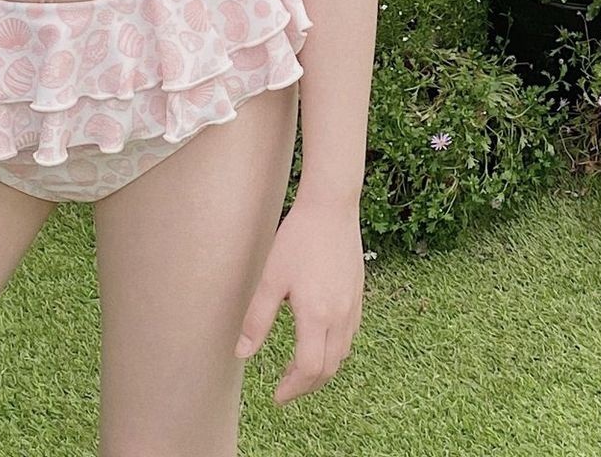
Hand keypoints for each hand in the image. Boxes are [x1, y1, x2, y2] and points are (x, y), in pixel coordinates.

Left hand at [233, 197, 364, 405]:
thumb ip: (257, 320)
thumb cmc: (298, 239)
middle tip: (285, 387)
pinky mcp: (358, 293)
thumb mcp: (271, 278)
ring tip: (298, 365)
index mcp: (317, 315)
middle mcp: (340, 315)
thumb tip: (242, 354)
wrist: (331, 206)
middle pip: (328, 368)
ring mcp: (353, 305)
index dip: (292, 388)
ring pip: (342, 353)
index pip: (309, 369)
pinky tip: (319, 338)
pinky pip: (350, 334)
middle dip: (307, 385)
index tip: (277, 395)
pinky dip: (335, 349)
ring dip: (321, 368)